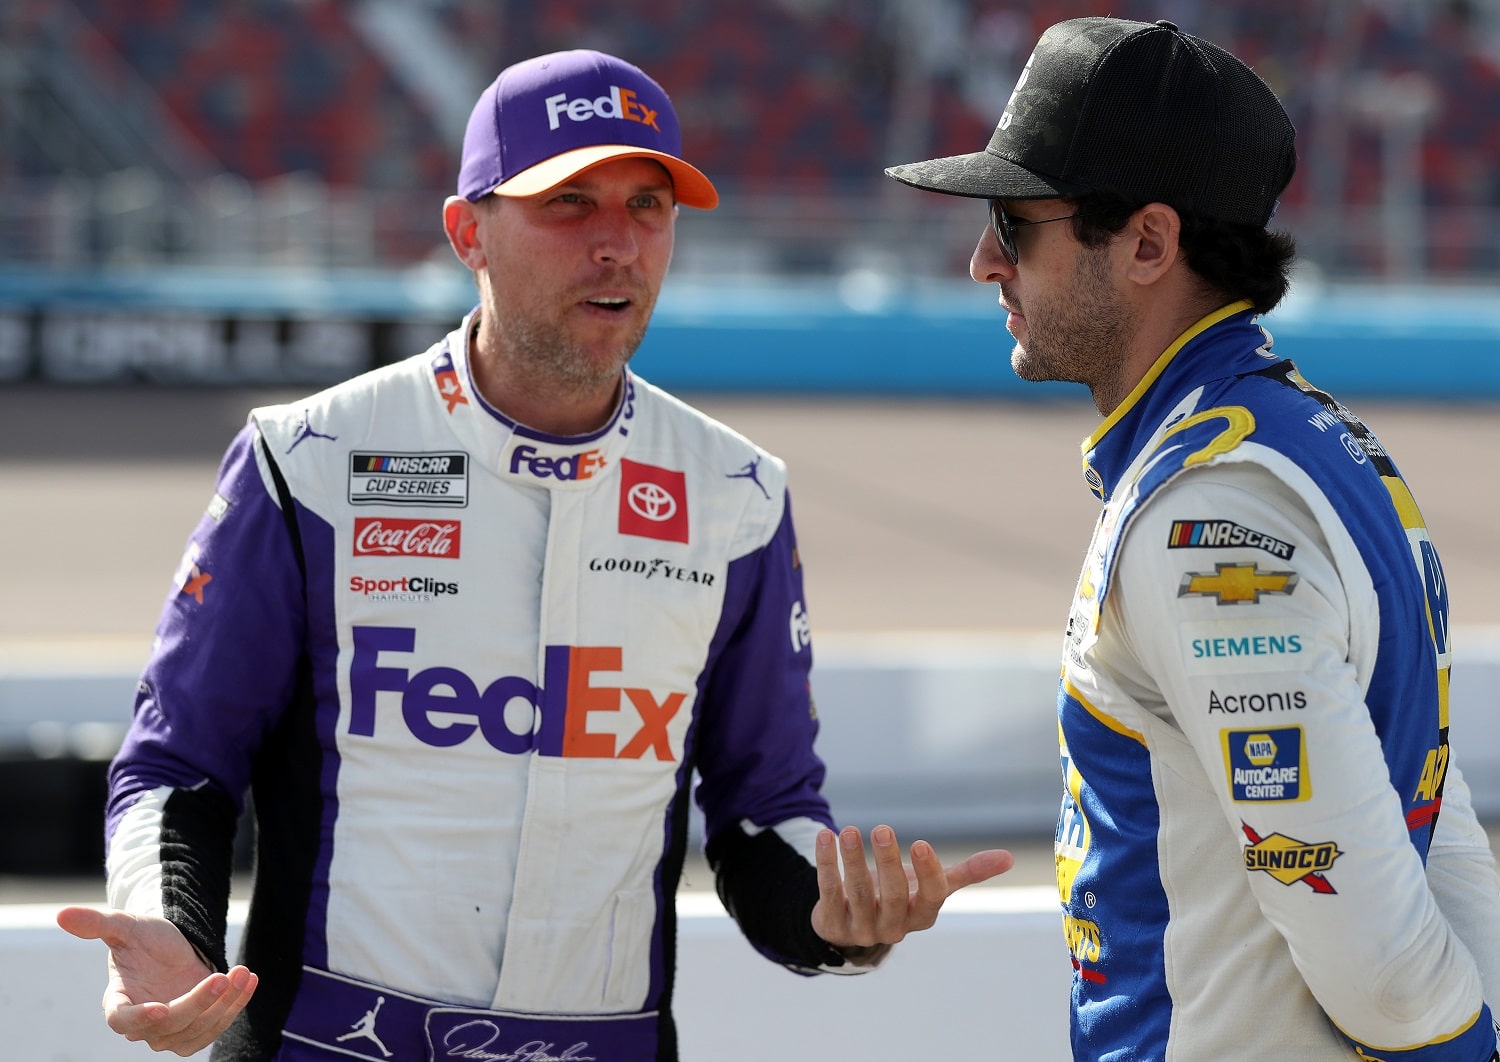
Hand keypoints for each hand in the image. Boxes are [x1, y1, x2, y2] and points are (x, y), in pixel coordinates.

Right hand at [56, 905, 256, 1055]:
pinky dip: (236, 1006)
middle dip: (198, 1003)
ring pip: (196, 1031)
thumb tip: (61, 914)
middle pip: (169, 1025)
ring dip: (223, 1006)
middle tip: (222, 975)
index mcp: (118, 1001)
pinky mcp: (197, 1027)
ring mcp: (171, 1030)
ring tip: (241, 973)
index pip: (121, 1020)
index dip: (138, 1019)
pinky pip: (217, 1027)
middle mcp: (143, 1022)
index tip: (160, 1009)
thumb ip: (97, 924)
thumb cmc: (144, 938)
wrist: (174, 946)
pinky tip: (249, 979)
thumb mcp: (124, 926)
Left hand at [811, 824, 1012, 962]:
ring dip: (853, 860)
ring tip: (849, 830)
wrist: (853, 923)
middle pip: (892, 895)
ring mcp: (860, 928)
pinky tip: (826, 836)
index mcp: (921, 916)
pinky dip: (826, 863)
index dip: (928, 873)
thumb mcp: (931, 887)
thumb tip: (1010, 858)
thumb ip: (967, 873)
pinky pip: (828, 891)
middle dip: (887, 862)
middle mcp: (892, 927)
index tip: (922, 843)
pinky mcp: (831, 923)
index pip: (930, 898)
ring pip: (856, 893)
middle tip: (882, 828)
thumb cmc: (900, 897)